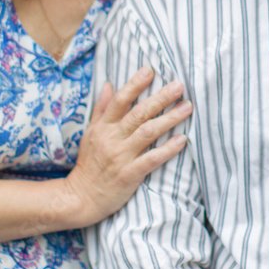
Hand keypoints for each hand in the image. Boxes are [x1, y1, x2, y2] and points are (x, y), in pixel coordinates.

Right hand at [66, 67, 192, 224]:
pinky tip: (182, 140)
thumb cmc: (88, 164)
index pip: (119, 100)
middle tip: (179, 86)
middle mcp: (112, 138)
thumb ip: (101, 109)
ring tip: (187, 107)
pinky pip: (152, 159)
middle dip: (161, 98)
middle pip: (139, 113)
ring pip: (148, 132)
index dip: (134, 84)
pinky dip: (168, 149)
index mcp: (103, 127)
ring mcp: (121, 156)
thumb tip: (107, 84)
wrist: (80, 198)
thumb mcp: (90, 133)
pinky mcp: (129, 174)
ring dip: (170, 119)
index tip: (150, 71)